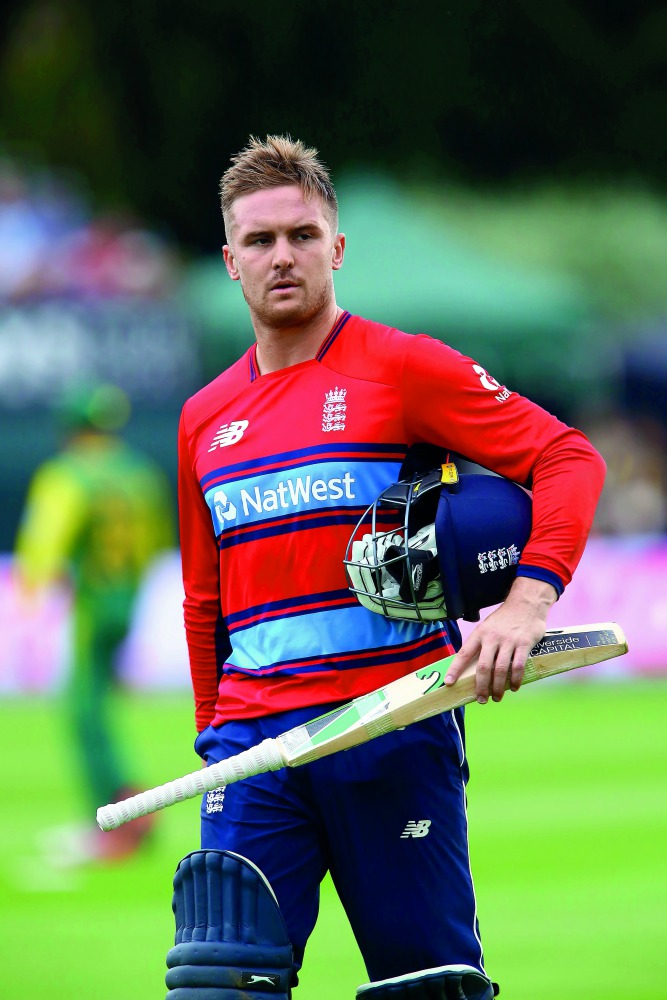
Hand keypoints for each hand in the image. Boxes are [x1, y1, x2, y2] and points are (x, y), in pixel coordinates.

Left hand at [444, 577, 557, 702]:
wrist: (526, 602)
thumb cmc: (505, 618)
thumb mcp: (487, 626)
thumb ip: (480, 644)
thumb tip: (471, 666)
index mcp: (480, 633)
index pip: (464, 653)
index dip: (455, 669)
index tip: (449, 682)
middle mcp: (492, 638)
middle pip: (483, 667)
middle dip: (481, 686)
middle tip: (481, 700)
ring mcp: (509, 641)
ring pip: (500, 669)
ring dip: (498, 687)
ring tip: (497, 698)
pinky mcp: (524, 643)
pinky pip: (518, 666)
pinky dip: (515, 679)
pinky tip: (513, 687)